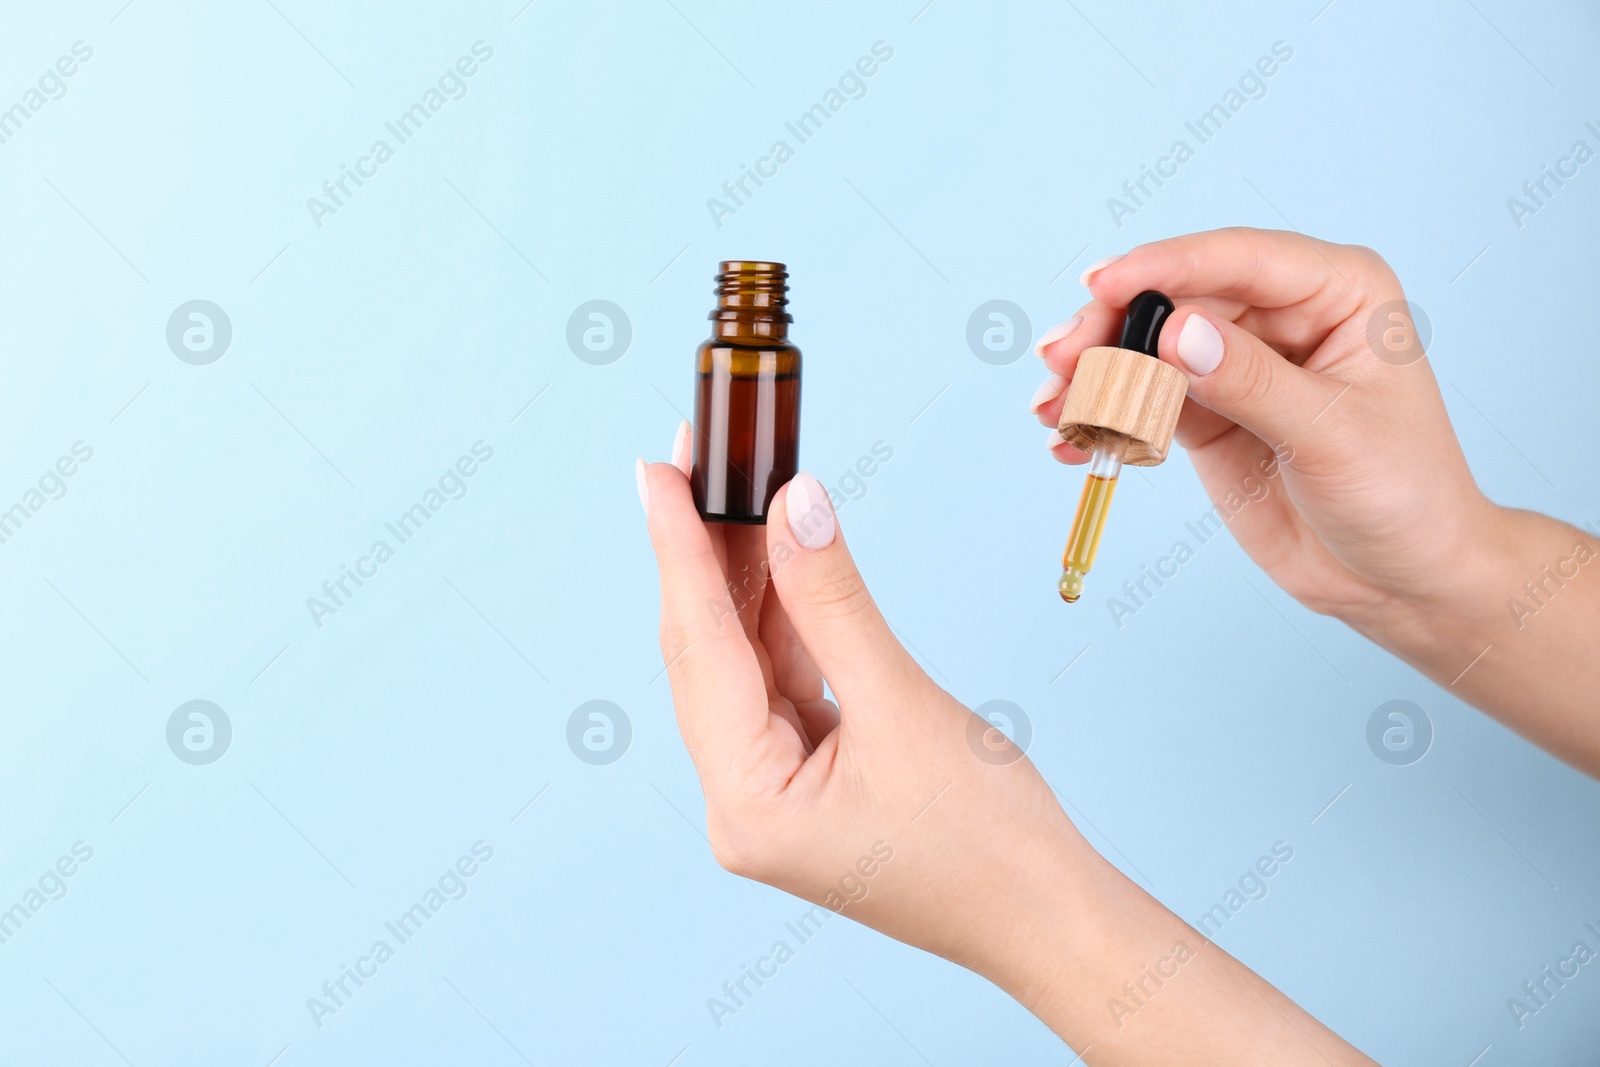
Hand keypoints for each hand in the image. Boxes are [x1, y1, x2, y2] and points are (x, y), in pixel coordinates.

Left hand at [639, 427, 1372, 1061]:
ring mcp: (769, 797)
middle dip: (701, 553)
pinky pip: (779, 684)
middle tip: (694, 460)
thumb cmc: (990, 839)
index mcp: (746, 806)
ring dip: (743, 580)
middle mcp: (740, 806)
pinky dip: (783, 622)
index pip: (699, 649)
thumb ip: (833, 598)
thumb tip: (794, 504)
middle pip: (706, 654)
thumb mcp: (902, 701)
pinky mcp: (804, 783)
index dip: (677, 548)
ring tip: (736, 490)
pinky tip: (780, 558)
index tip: (657, 471)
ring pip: (741, 664)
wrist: (1048, 917)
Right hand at [1034, 227, 1599, 774]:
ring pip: (1147, 347)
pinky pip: (1141, 400)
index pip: (1239, 260)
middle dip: (1111, 326)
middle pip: (1176, 298)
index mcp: (1336, 291)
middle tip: (1061, 359)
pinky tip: (1072, 440)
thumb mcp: (1331, 437)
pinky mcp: (1206, 413)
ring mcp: (1237, 363)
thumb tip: (1177, 333)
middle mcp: (1282, 315)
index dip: (1165, 266)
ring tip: (1053, 406)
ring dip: (1095, 373)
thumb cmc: (1402, 495)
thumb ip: (1252, 382)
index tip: (1102, 284)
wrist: (1399, 578)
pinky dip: (1103, 416)